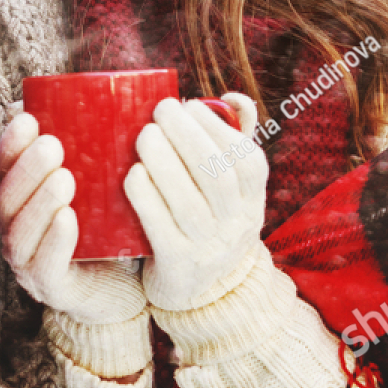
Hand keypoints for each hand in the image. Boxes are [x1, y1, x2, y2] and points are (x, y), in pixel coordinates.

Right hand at [0, 112, 145, 324]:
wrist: (131, 287)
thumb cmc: (111, 230)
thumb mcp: (99, 187)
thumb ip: (93, 153)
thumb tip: (104, 101)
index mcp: (23, 204)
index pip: (5, 172)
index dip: (11, 145)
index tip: (28, 118)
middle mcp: (18, 233)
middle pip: (8, 200)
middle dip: (27, 170)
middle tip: (53, 145)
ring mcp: (30, 265)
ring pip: (20, 234)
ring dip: (39, 204)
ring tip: (64, 178)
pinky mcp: (53, 291)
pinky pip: (45, 268)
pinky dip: (54, 242)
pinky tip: (68, 219)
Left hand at [125, 93, 267, 310]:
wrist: (198, 289)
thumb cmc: (208, 217)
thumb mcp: (230, 186)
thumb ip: (232, 139)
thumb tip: (233, 97)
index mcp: (254, 200)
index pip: (247, 161)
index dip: (218, 129)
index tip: (188, 105)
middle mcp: (237, 226)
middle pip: (217, 177)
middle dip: (187, 136)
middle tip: (160, 111)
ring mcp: (209, 249)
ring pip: (189, 202)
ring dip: (164, 162)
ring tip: (144, 135)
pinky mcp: (178, 265)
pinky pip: (162, 229)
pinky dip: (147, 197)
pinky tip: (133, 174)